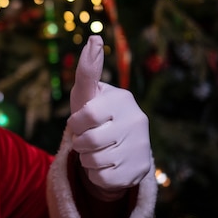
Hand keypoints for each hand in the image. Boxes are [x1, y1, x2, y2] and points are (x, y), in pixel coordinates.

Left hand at [68, 35, 151, 200]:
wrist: (118, 147)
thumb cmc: (95, 114)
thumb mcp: (87, 94)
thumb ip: (88, 69)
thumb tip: (94, 37)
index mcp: (122, 100)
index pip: (86, 116)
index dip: (75, 123)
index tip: (79, 122)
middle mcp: (137, 121)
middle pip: (87, 142)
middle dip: (79, 143)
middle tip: (86, 138)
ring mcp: (141, 147)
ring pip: (93, 163)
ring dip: (86, 159)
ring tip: (96, 150)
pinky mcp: (140, 171)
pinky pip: (102, 180)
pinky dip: (95, 175)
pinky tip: (105, 165)